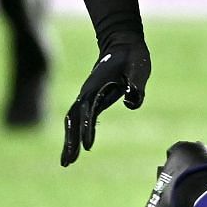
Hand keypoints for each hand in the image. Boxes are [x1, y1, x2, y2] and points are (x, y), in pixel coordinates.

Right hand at [62, 39, 150, 166]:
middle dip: (70, 140)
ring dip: (69, 140)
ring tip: (67, 162)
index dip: (88, 128)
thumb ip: (136, 83)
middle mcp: (88, 92)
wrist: (123, 44)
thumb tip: (132, 100)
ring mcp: (87, 95)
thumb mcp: (139, 67)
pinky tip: (76, 147)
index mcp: (97, 86)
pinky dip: (75, 133)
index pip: (88, 110)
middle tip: (68, 162)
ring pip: (72, 120)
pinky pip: (79, 118)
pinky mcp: (91, 98)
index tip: (88, 146)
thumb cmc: (133, 57)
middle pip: (73, 119)